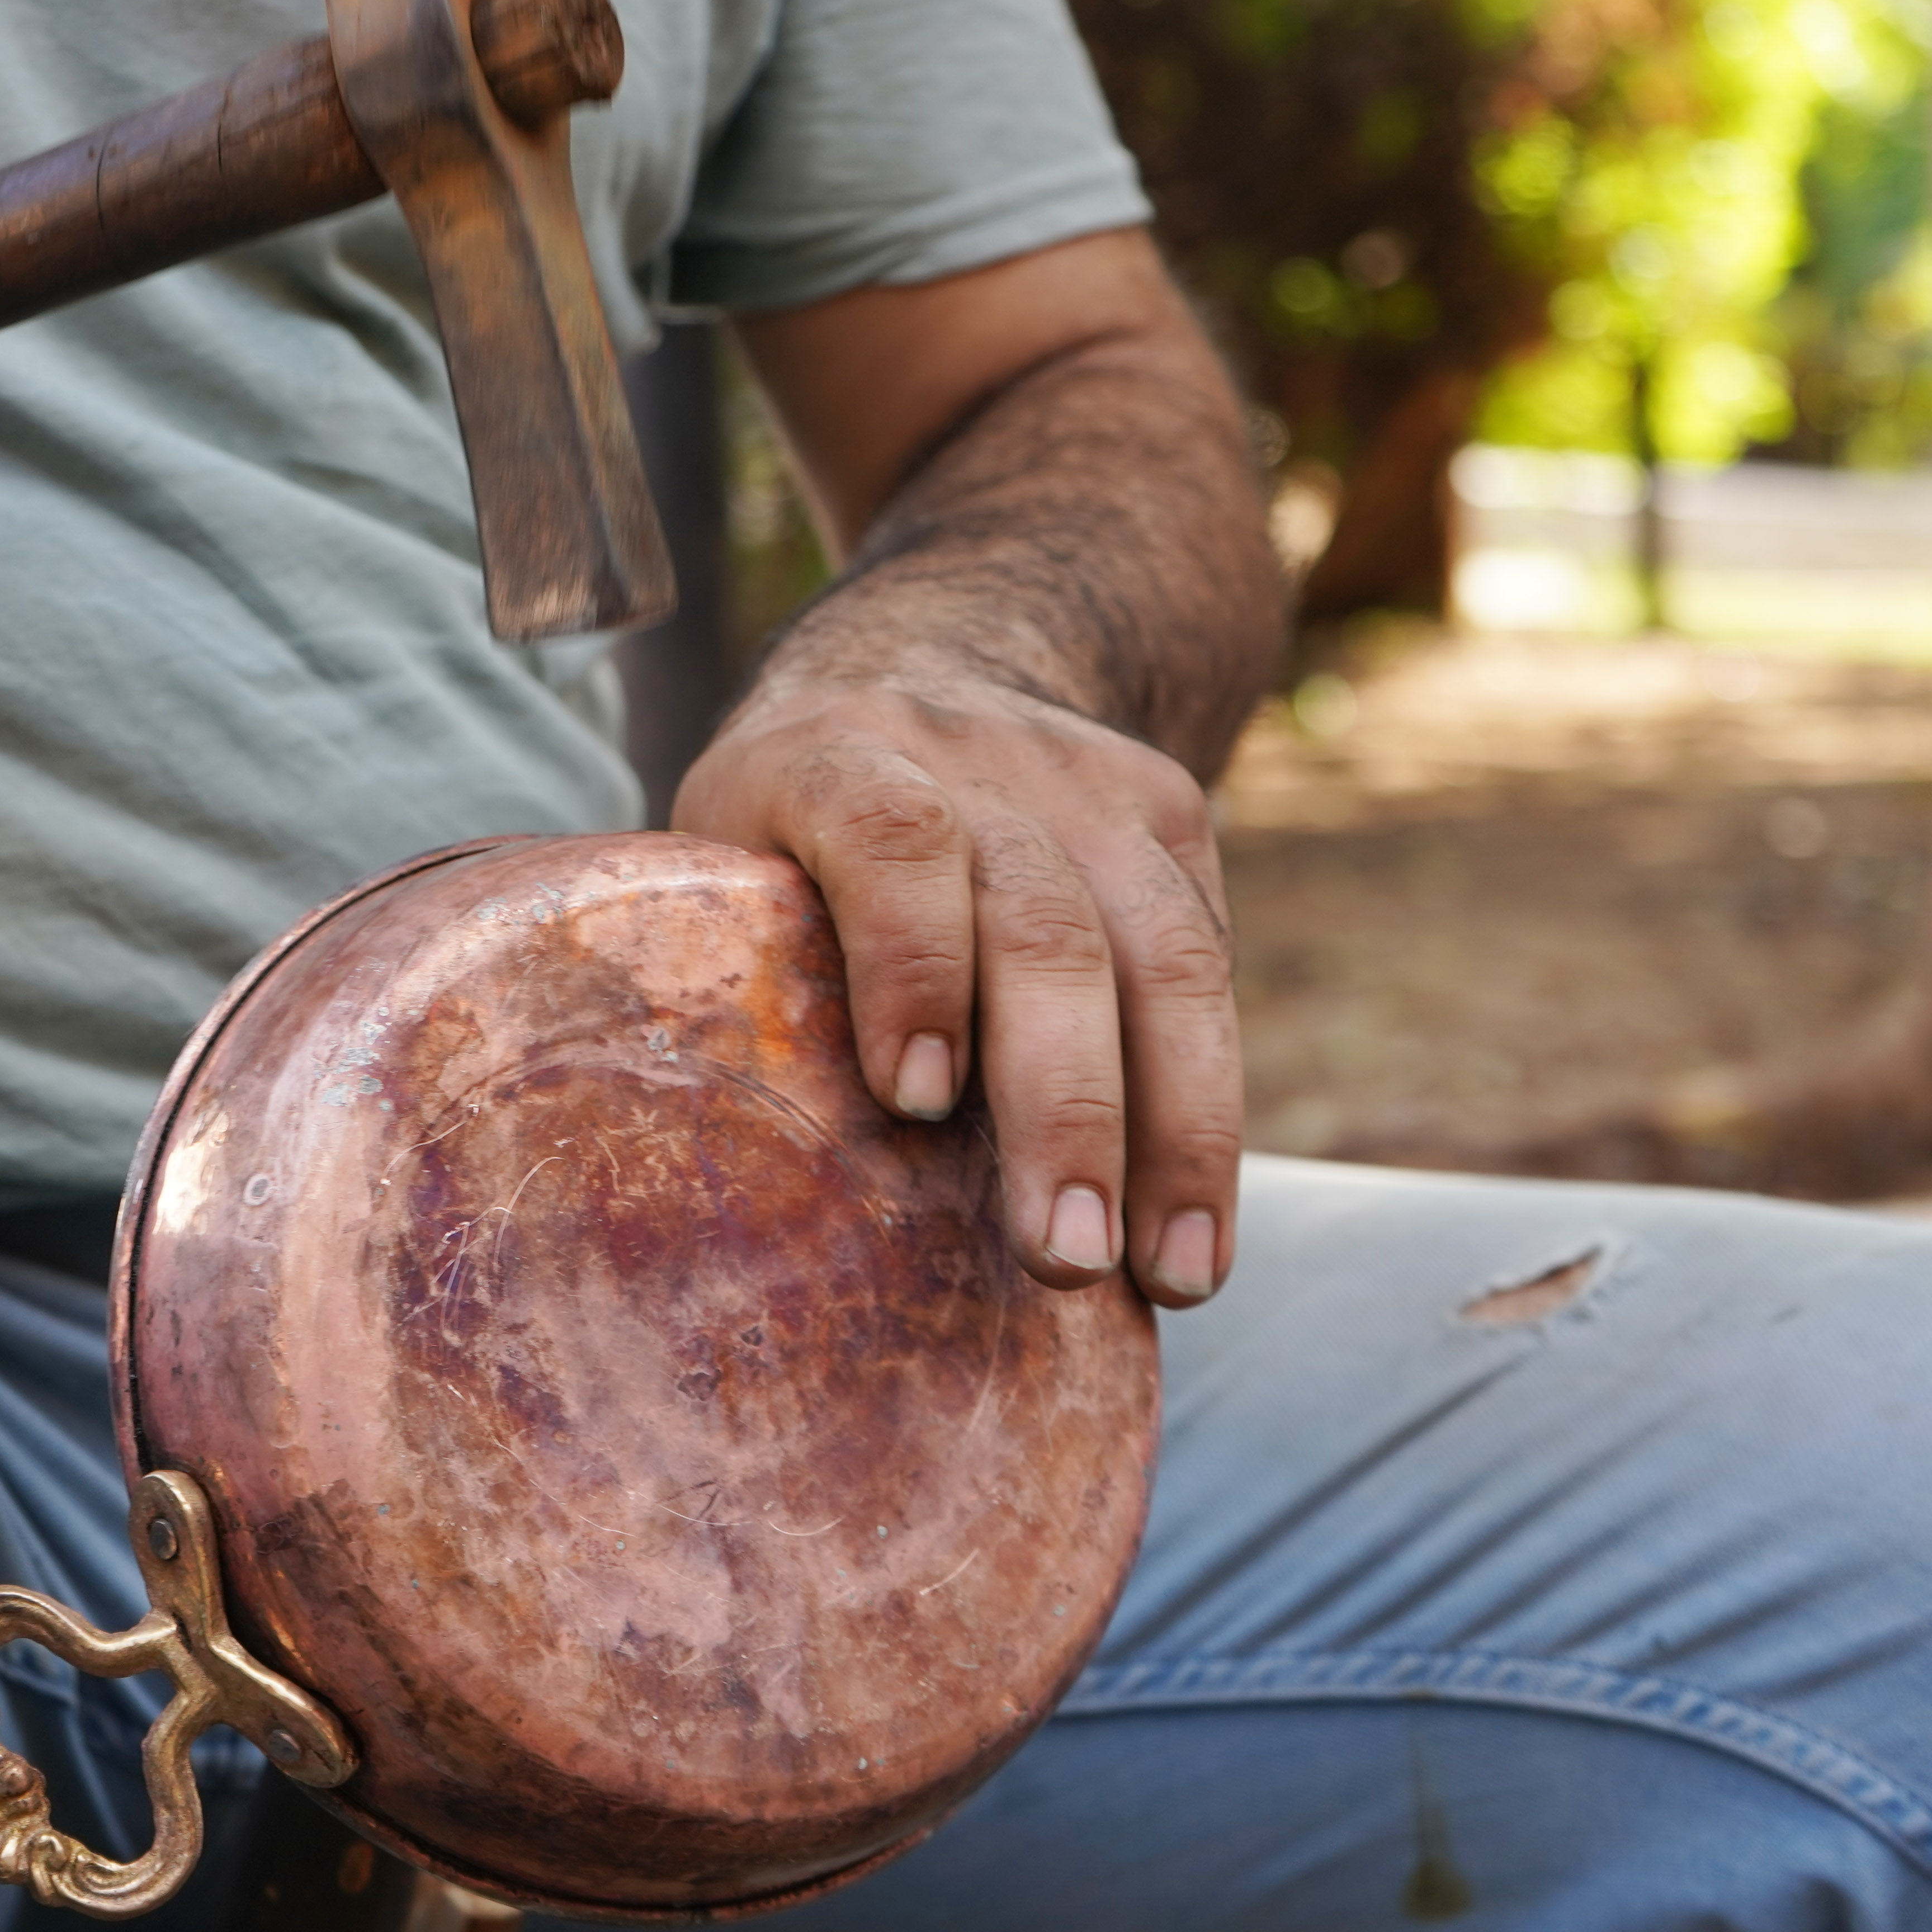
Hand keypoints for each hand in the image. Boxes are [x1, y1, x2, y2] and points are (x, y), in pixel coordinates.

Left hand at [675, 661, 1239, 1305]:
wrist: (924, 656)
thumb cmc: (782, 826)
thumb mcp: (721, 857)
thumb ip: (735, 973)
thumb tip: (749, 1201)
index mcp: (831, 757)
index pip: (889, 836)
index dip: (911, 960)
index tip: (917, 1100)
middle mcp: (971, 757)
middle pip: (1044, 924)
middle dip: (1066, 1104)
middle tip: (1065, 1256)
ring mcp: (1086, 782)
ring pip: (1166, 954)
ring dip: (1177, 1131)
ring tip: (1173, 1275)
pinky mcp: (1169, 813)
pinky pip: (1210, 968)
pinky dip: (1208, 1109)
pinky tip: (1195, 1228)